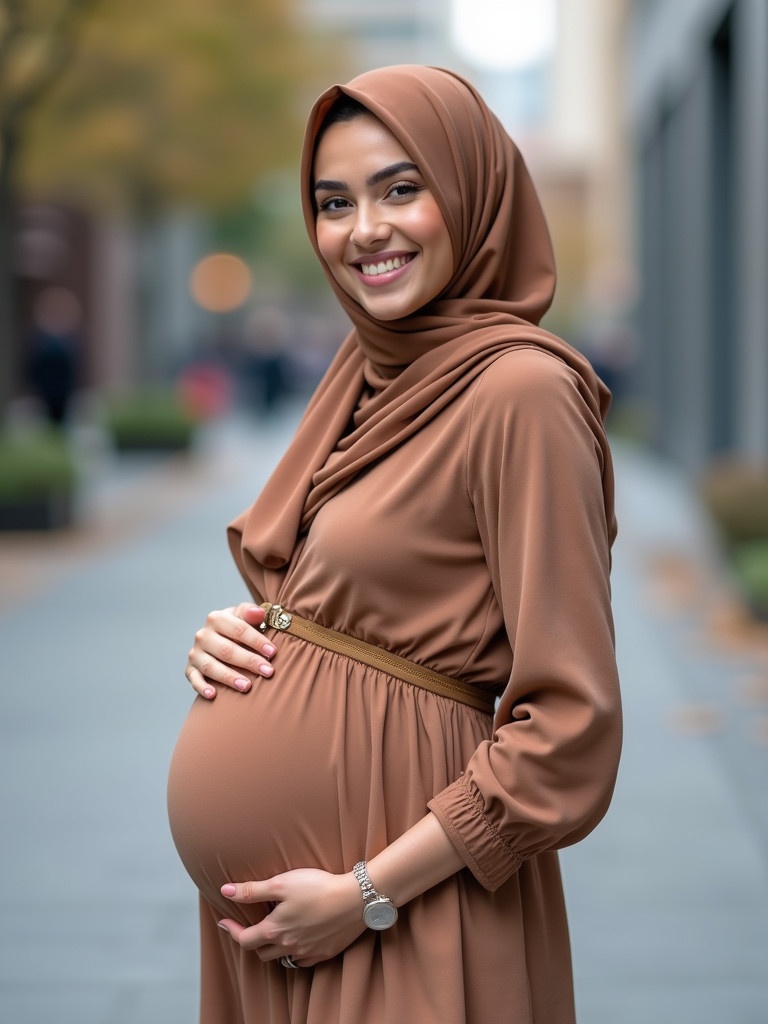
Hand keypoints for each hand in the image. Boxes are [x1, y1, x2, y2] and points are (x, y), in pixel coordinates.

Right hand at [185, 603, 276, 699]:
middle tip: (268, 672)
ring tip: (247, 686)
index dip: (257, 641)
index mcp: (217, 618)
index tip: (273, 652)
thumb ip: (251, 613)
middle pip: (227, 650)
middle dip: (249, 661)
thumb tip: (258, 613)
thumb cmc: (238, 629)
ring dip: (229, 677)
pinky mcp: (190, 669)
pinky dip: (202, 687)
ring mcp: (195, 653)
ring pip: (211, 666)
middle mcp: (203, 635)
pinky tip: (213, 694)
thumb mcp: (244, 617)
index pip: (239, 629)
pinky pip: (194, 679)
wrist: (220, 639)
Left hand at [218, 868, 365, 966]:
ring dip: (273, 948)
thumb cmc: (317, 887)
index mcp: (275, 930)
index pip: (244, 939)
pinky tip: (298, 939)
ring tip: (274, 932)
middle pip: (261, 952)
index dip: (232, 931)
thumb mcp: (281, 884)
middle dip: (252, 940)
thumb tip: (225, 891)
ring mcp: (307, 952)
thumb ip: (252, 890)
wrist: (356, 898)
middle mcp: (288, 946)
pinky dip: (294, 952)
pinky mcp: (324, 953)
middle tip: (251, 925)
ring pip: (282, 958)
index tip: (225, 922)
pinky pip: (302, 960)